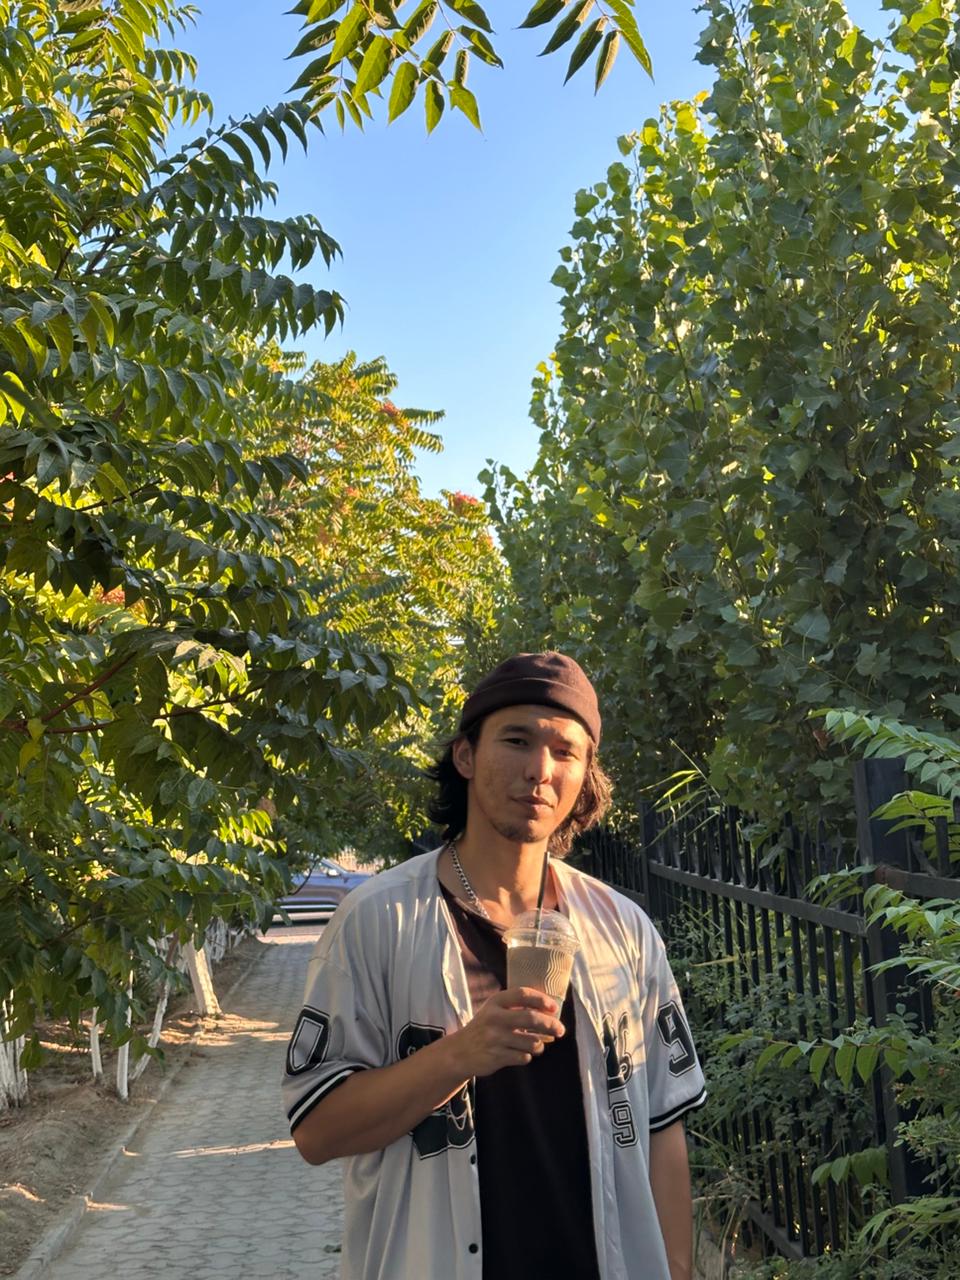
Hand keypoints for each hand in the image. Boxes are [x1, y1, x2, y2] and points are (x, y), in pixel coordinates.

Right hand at [445, 987, 564, 1078]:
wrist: (460, 1051)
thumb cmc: (485, 1027)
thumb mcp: (494, 1010)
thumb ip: (516, 1007)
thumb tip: (549, 1010)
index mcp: (496, 1002)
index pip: (522, 994)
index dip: (541, 999)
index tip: (554, 1007)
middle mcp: (495, 1018)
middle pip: (531, 1018)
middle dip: (551, 1025)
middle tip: (561, 1030)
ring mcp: (495, 1038)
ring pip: (531, 1042)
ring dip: (539, 1045)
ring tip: (537, 1044)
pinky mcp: (496, 1056)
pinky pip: (524, 1057)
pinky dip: (527, 1056)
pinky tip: (521, 1054)